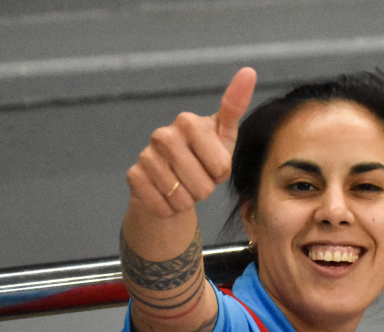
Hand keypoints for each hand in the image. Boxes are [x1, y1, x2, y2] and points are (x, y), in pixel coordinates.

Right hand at [126, 67, 256, 216]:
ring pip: (182, 198)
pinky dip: (169, 208)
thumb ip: (234, 106)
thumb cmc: (202, 156)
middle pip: (203, 186)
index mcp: (188, 122)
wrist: (169, 181)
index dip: (221, 174)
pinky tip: (166, 195)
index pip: (222, 167)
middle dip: (204, 189)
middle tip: (196, 177)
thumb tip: (249, 71)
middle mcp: (163, 134)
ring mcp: (146, 155)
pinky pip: (163, 206)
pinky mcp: (134, 176)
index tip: (213, 165)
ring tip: (182, 185)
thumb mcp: (223, 135)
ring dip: (187, 200)